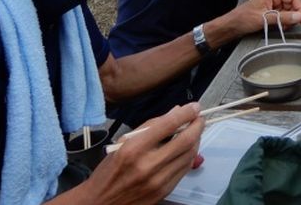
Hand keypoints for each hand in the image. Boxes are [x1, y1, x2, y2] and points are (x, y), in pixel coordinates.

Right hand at [75, 103, 202, 203]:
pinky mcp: (164, 191)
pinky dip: (189, 155)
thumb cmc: (110, 170)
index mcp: (134, 149)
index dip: (186, 113)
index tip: (195, 106)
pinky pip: (184, 169)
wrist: (101, 203)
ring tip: (194, 131)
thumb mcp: (123, 143)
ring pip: (189, 155)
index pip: (168, 125)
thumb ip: (151, 126)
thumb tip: (176, 112)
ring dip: (196, 140)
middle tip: (200, 118)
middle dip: (197, 126)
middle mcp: (147, 165)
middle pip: (185, 141)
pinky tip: (187, 149)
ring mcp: (158, 180)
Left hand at [231, 0, 300, 34]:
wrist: (232, 25)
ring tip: (285, 26)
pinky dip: (284, 20)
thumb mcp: (264, 18)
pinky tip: (281, 26)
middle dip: (294, 14)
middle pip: (292, 3)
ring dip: (289, 19)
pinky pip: (282, 14)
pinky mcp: (270, 10)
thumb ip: (282, 17)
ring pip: (288, 9)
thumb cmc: (243, 19)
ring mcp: (271, 3)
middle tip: (295, 24)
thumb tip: (298, 16)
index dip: (300, 8)